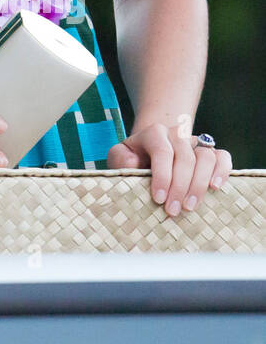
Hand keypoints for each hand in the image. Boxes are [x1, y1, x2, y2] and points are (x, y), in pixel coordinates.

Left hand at [107, 123, 231, 216]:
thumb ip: (120, 158)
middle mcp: (177, 134)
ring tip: (190, 206)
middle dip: (180, 187)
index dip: (162, 176)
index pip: (162, 150)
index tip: (158, 199)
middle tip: (173, 210)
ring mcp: (196, 142)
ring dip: (199, 184)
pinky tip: (215, 188)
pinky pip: (223, 157)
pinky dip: (222, 171)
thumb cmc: (134, 158)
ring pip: (206, 156)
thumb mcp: (121, 156)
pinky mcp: (211, 152)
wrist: (151, 150)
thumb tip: (133, 165)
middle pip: (185, 157)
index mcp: (154, 133)